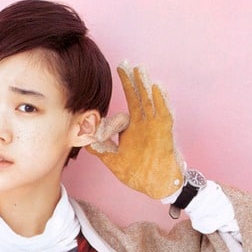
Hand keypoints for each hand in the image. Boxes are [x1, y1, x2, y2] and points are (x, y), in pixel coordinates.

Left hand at [87, 62, 184, 199]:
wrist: (156, 186)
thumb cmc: (138, 174)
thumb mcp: (114, 162)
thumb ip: (101, 150)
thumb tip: (86, 141)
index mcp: (132, 131)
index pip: (121, 115)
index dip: (110, 121)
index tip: (99, 128)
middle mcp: (144, 125)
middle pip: (137, 99)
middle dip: (131, 82)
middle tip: (124, 65)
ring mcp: (155, 127)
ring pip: (150, 101)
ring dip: (145, 85)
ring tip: (139, 70)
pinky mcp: (165, 132)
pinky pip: (164, 113)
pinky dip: (161, 101)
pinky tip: (156, 87)